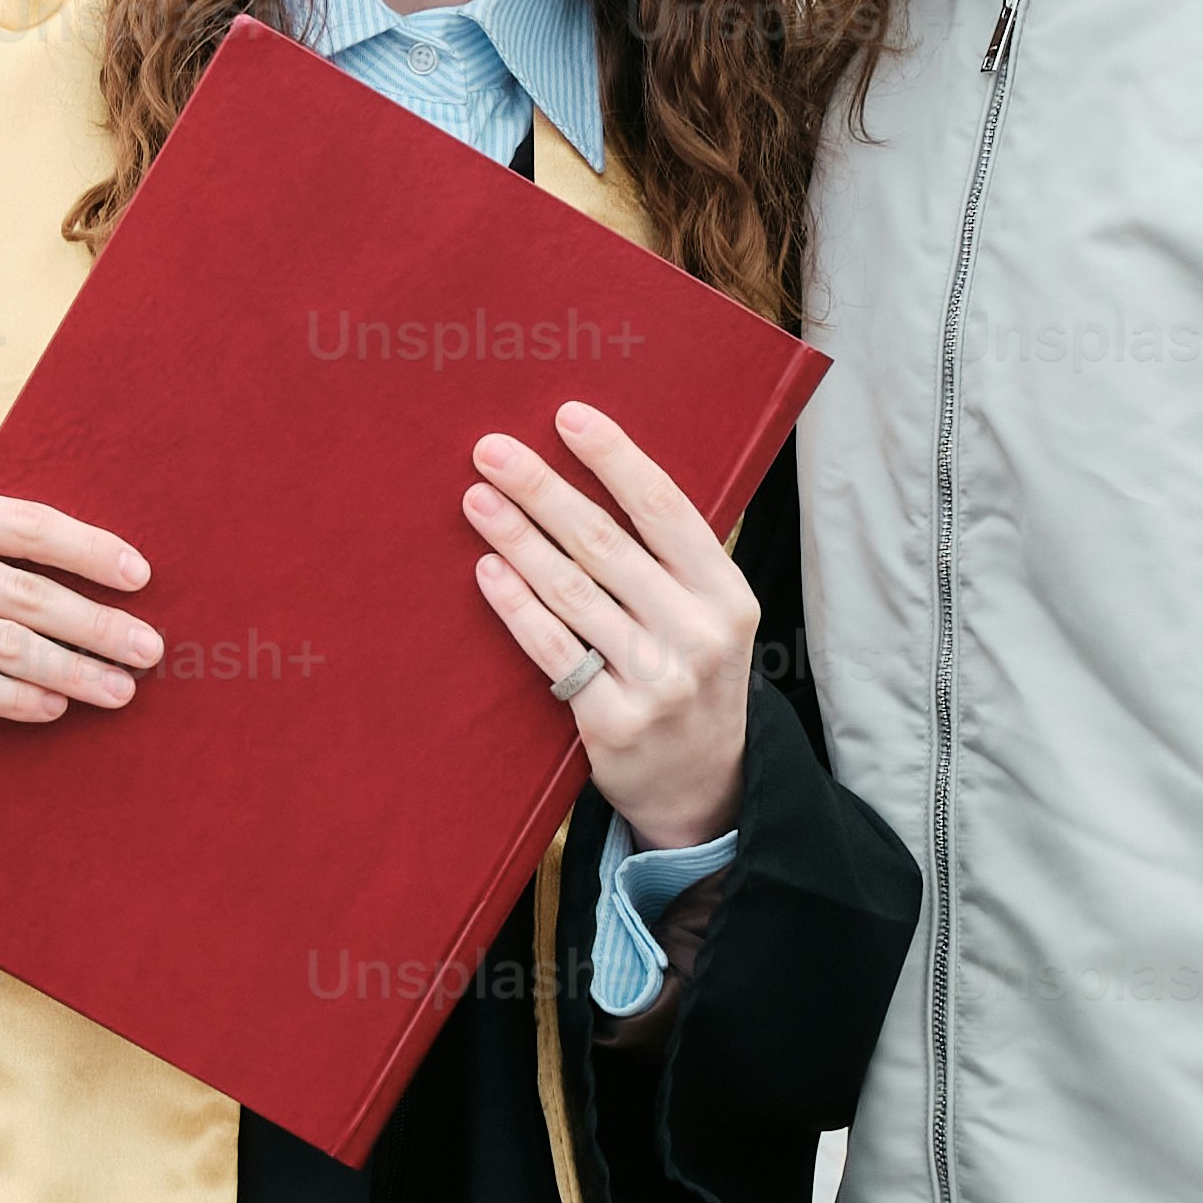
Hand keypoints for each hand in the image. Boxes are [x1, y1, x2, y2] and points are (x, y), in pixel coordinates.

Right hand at [0, 479, 157, 725]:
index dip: (89, 550)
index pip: (23, 522)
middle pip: (25, 588)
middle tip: (150, 651)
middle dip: (97, 623)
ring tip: (118, 691)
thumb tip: (64, 570)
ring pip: (5, 642)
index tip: (140, 577)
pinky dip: (17, 700)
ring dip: (72, 670)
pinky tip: (52, 710)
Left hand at [467, 401, 754, 848]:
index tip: (566, 416)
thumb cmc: (692, 677)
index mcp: (726, 593)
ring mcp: (657, 680)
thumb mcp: (709, 615)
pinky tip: (488, 570)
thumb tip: (593, 473)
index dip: (613, 457)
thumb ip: (668, 558)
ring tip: (477, 500)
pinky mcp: (614, 722)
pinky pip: (553, 650)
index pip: (663, 508)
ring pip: (572, 592)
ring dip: (516, 539)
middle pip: (605, 544)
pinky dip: (517, 606)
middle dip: (543, 490)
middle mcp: (698, 633)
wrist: (705, 787)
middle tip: (491, 450)